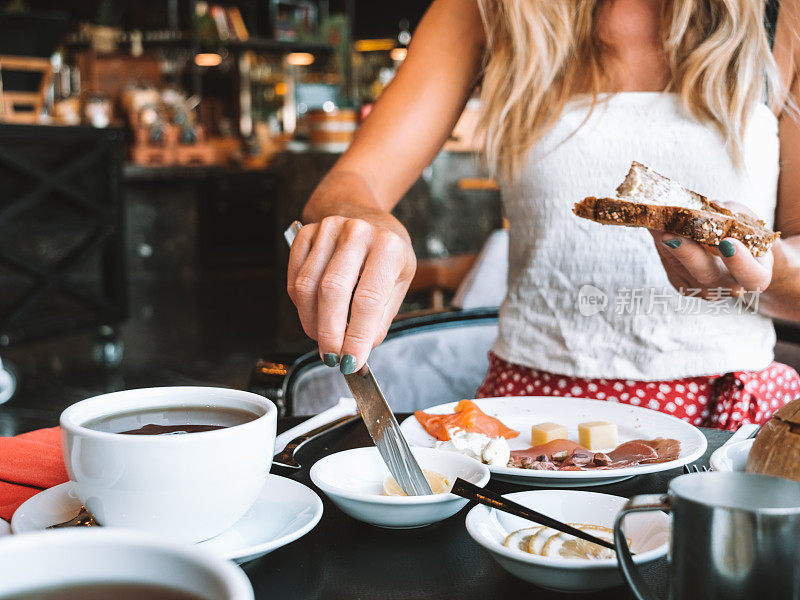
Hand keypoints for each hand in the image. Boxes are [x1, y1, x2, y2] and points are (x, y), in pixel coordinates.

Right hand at [287, 216, 415, 372]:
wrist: (366, 217)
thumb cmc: (386, 254)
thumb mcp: (398, 284)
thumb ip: (379, 320)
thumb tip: (358, 352)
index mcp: (388, 246)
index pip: (369, 299)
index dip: (357, 336)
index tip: (352, 361)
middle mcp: (358, 232)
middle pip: (332, 291)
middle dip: (329, 333)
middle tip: (332, 357)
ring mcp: (329, 230)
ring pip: (307, 287)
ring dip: (312, 323)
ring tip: (323, 339)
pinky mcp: (306, 234)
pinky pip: (294, 279)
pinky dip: (301, 305)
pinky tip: (314, 314)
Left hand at [650, 203, 772, 299]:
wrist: (737, 257)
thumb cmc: (746, 236)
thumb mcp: (748, 221)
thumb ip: (733, 214)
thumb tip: (712, 206)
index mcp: (756, 276)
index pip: (751, 275)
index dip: (740, 262)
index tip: (727, 244)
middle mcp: (729, 288)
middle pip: (706, 275)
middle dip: (687, 253)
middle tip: (669, 235)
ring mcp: (702, 290)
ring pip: (680, 269)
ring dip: (664, 243)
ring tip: (654, 220)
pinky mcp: (681, 284)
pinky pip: (669, 265)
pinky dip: (661, 245)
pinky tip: (657, 227)